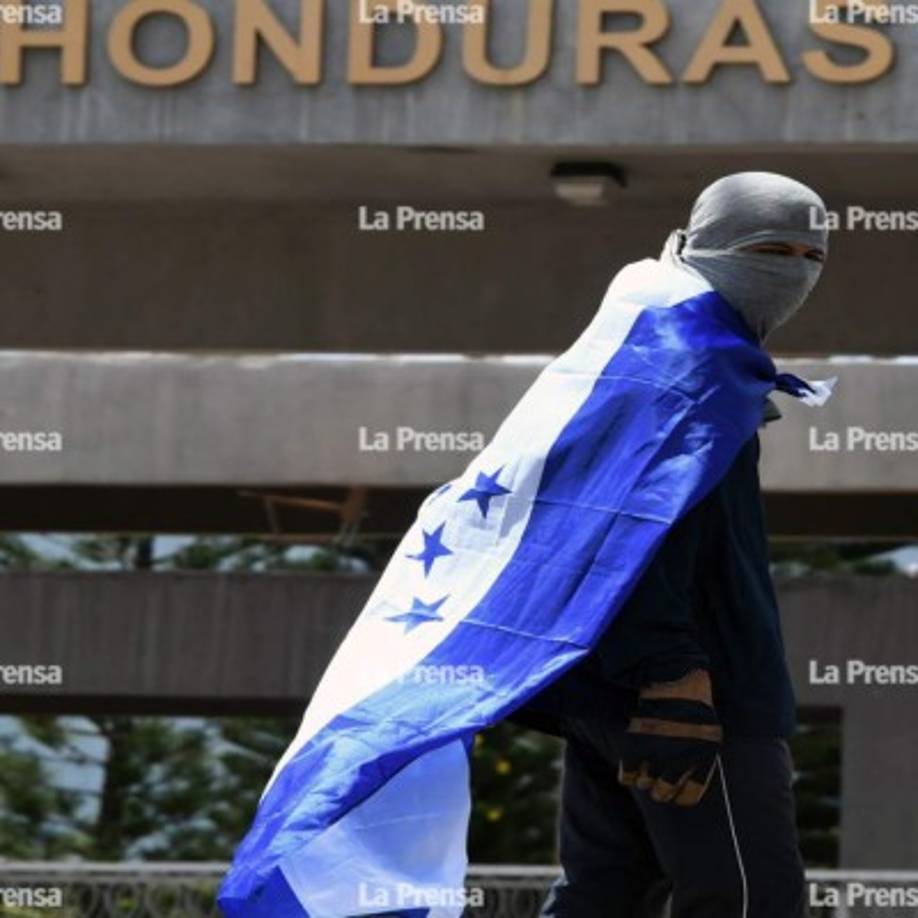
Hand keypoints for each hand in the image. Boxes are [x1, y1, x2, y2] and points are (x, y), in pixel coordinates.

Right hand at [618, 669, 722, 806]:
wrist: (672, 681)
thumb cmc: (692, 704)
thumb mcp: (709, 735)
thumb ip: (699, 759)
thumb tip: (686, 782)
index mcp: (701, 761)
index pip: (688, 796)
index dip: (679, 795)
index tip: (673, 791)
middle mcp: (680, 762)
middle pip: (663, 793)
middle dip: (658, 789)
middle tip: (654, 781)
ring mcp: (656, 755)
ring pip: (645, 785)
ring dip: (643, 779)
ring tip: (643, 769)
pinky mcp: (636, 746)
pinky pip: (628, 775)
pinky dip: (627, 775)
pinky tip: (629, 768)